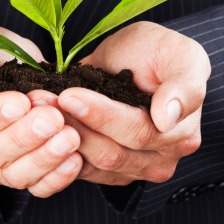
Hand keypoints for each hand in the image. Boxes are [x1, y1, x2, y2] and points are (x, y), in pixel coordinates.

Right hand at [0, 26, 81, 196]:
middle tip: (52, 117)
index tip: (21, 102)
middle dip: (26, 135)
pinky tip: (75, 160)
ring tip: (69, 136)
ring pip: (16, 174)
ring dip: (45, 156)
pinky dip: (57, 177)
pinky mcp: (21, 173)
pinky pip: (37, 186)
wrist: (11, 62)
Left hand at [30, 21, 209, 184]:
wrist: (138, 58)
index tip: (70, 95)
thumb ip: (185, 86)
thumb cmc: (160, 52)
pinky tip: (42, 127)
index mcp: (180, 134)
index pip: (137, 132)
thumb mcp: (183, 55)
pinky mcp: (108, 171)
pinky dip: (58, 150)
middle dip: (74, 125)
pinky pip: (80, 170)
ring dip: (60, 137)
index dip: (101, 115)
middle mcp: (159, 158)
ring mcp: (133, 168)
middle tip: (43, 101)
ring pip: (92, 163)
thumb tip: (167, 118)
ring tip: (38, 109)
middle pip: (111, 152)